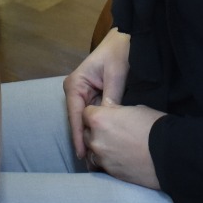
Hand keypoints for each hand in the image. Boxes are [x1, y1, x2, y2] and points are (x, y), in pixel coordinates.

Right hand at [63, 28, 129, 159]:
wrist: (127, 38)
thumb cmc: (119, 51)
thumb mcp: (116, 74)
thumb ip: (111, 98)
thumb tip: (108, 120)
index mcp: (75, 84)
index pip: (75, 115)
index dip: (78, 136)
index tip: (82, 155)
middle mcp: (75, 91)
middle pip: (79, 121)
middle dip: (86, 140)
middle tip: (92, 164)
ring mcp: (84, 95)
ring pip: (87, 121)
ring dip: (93, 135)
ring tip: (97, 158)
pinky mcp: (94, 98)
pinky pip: (95, 116)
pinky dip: (100, 127)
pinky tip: (104, 142)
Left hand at [82, 103, 163, 188]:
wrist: (168, 154)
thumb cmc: (154, 127)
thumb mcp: (135, 109)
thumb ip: (116, 111)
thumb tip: (111, 111)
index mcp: (99, 119)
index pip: (85, 113)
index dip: (95, 113)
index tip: (103, 115)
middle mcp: (95, 139)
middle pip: (84, 133)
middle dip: (93, 130)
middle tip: (109, 131)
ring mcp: (101, 158)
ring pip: (90, 151)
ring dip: (98, 147)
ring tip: (113, 146)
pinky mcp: (109, 173)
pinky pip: (100, 165)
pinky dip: (105, 161)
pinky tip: (116, 158)